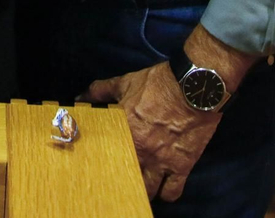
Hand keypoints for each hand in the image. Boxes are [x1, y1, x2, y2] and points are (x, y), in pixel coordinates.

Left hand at [83, 62, 218, 201]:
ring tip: (141, 184)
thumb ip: (100, 91)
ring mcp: (161, 162)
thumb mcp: (125, 82)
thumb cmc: (158, 84)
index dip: (101, 163)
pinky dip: (166, 193)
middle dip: (122, 179)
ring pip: (147, 190)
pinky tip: (163, 187)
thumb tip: (80, 98)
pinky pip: (171, 192)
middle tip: (121, 176)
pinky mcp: (181, 166)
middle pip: (125, 179)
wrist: (193, 87)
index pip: (104, 157)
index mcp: (123, 132)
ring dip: (143, 189)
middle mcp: (140, 152)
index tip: (100, 163)